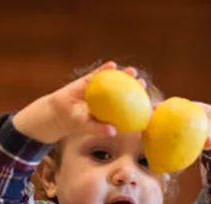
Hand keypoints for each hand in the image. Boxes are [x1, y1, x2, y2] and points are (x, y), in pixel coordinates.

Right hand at [13, 61, 144, 143]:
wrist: (58, 112)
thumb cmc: (73, 123)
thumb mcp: (86, 127)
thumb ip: (99, 128)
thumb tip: (113, 131)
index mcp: (112, 112)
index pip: (130, 110)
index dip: (141, 107)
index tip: (153, 106)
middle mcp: (110, 100)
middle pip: (127, 93)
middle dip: (137, 88)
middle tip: (143, 84)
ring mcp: (102, 89)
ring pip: (116, 81)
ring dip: (125, 75)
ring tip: (132, 71)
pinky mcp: (91, 80)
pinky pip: (100, 73)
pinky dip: (105, 69)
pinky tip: (112, 65)